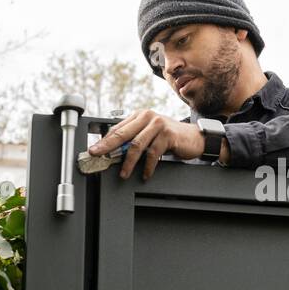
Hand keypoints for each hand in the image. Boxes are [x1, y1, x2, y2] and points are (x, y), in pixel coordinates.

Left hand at [87, 110, 204, 180]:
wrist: (195, 137)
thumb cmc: (170, 137)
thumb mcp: (150, 135)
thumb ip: (134, 139)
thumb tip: (113, 153)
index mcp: (140, 115)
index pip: (117, 128)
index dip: (104, 140)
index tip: (94, 150)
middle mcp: (148, 117)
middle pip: (123, 134)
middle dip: (107, 147)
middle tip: (97, 156)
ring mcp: (158, 125)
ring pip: (136, 145)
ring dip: (128, 162)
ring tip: (124, 174)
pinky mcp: (168, 135)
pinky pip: (152, 153)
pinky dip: (147, 166)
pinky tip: (145, 174)